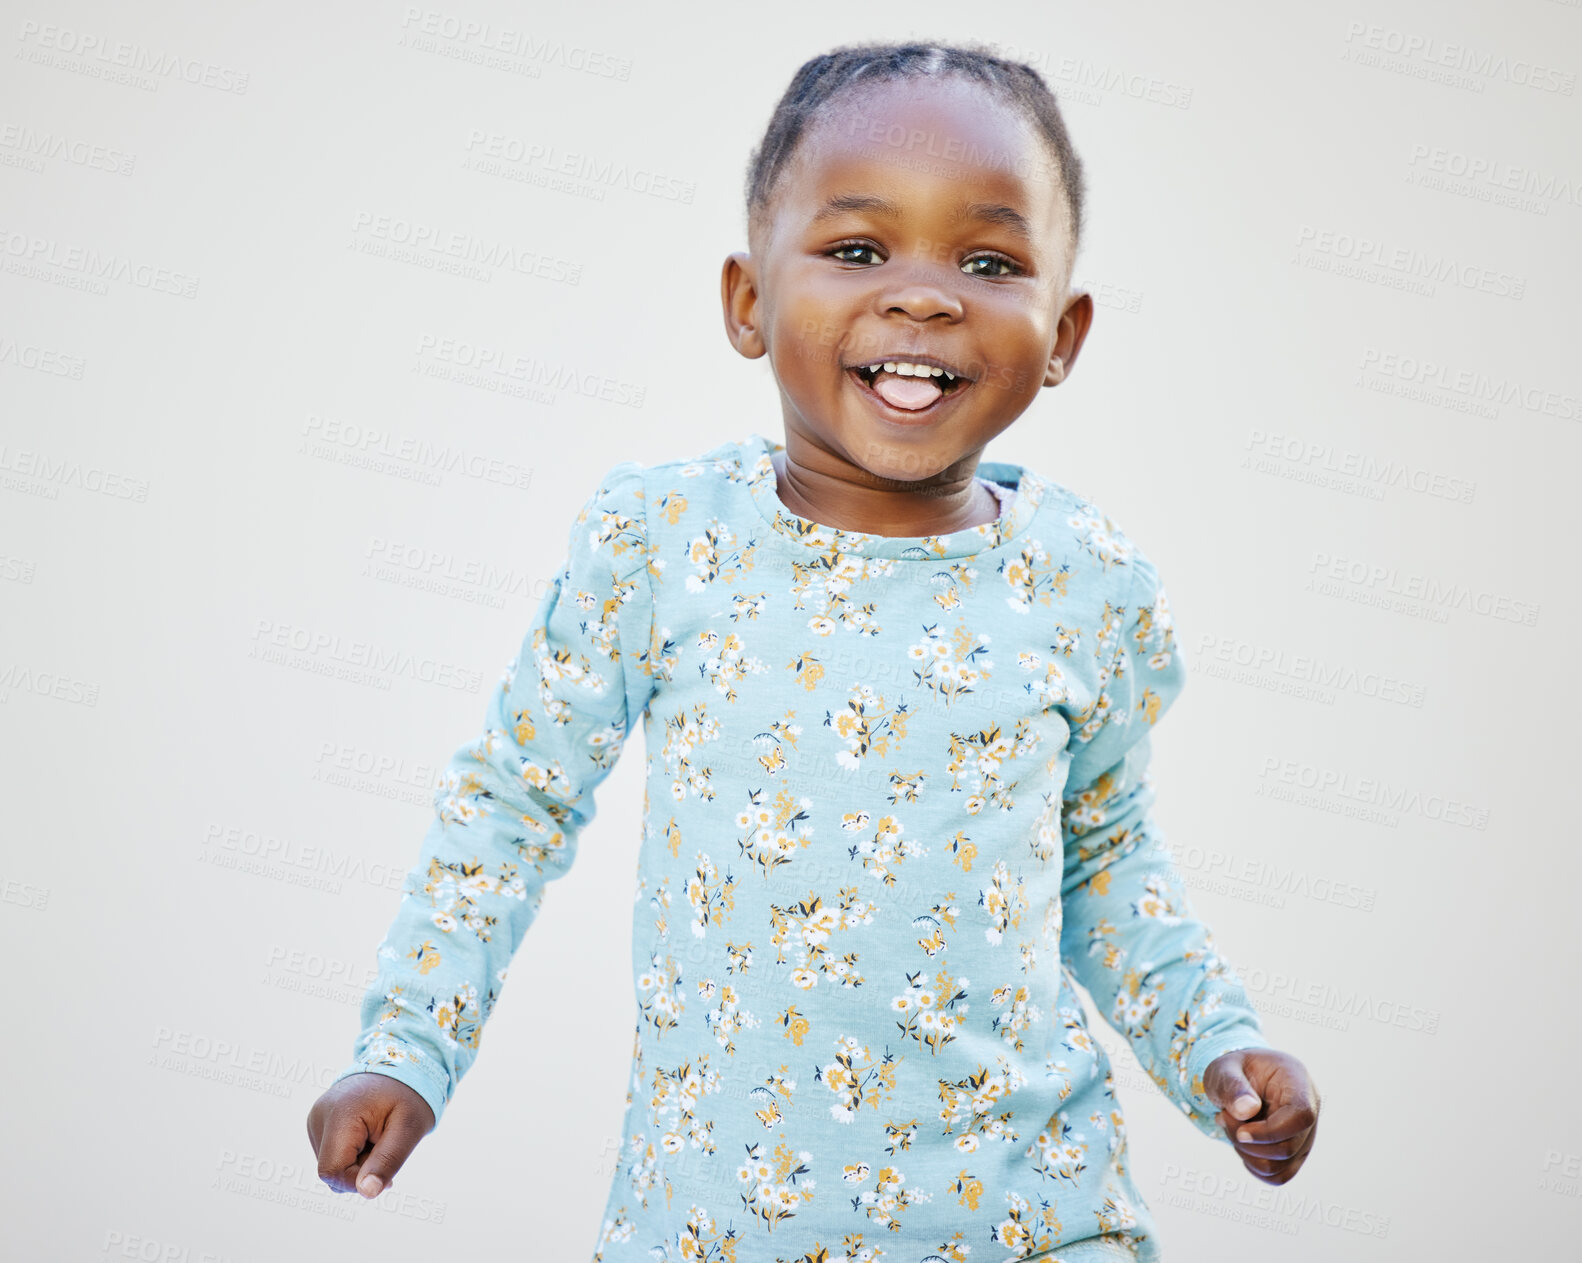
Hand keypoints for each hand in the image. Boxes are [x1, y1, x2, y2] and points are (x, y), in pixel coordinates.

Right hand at [307, 1073, 435, 1197]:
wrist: (401, 1068)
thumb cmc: (408, 1096)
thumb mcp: (409, 1128)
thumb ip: (388, 1162)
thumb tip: (366, 1192)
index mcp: (339, 1115)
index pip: (333, 1172)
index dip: (358, 1180)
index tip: (385, 1164)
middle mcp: (318, 1116)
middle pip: (331, 1172)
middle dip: (361, 1169)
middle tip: (385, 1144)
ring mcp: (315, 1119)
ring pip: (332, 1166)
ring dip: (358, 1162)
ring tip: (377, 1135)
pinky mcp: (318, 1123)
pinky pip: (332, 1155)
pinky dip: (352, 1154)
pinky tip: (368, 1135)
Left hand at [1203, 1047, 1319, 1184]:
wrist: (1238, 1078)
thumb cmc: (1233, 1071)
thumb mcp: (1224, 1068)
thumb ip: (1232, 1086)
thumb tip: (1247, 1111)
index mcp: (1297, 1083)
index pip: (1301, 1117)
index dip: (1270, 1131)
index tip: (1240, 1131)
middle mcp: (1310, 1111)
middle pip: (1288, 1147)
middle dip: (1248, 1142)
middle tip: (1223, 1117)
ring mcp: (1305, 1135)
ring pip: (1281, 1167)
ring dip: (1247, 1154)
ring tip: (1231, 1127)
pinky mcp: (1295, 1153)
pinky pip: (1279, 1176)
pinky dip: (1253, 1166)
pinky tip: (1240, 1143)